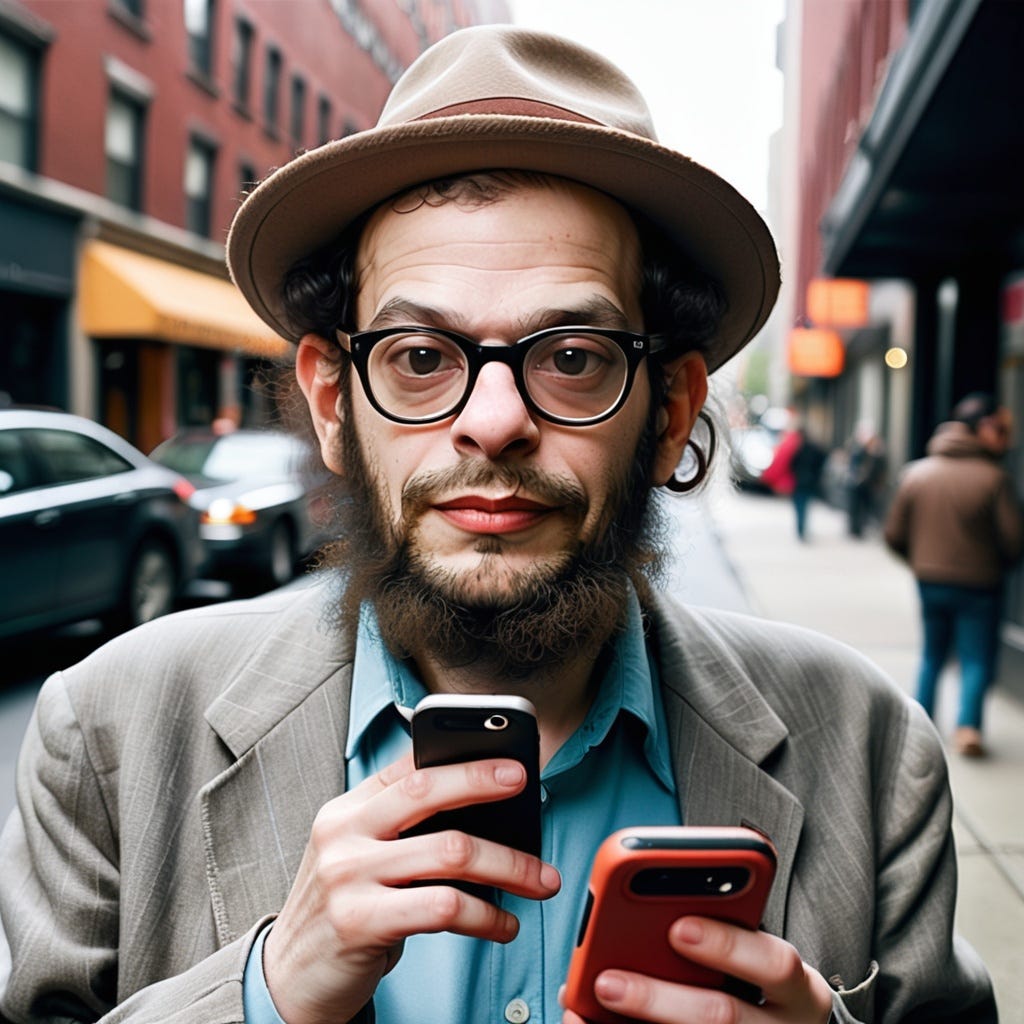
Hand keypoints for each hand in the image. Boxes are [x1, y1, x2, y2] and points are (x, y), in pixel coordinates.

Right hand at [263, 753, 559, 1023]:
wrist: (289, 978)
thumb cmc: (344, 910)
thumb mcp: (361, 857)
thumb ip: (406, 830)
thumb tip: (487, 814)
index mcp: (347, 810)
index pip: (408, 766)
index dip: (462, 757)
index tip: (508, 758)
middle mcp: (343, 833)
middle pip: (426, 791)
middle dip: (482, 781)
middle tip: (526, 786)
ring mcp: (348, 875)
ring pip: (450, 851)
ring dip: (509, 865)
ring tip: (540, 879)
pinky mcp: (360, 922)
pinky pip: (443, 907)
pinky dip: (487, 915)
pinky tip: (504, 924)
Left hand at [561, 916, 832, 1023]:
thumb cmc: (753, 977)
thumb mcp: (753, 950)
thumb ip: (715, 926)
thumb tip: (639, 907)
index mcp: (796, 986)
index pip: (774, 962)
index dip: (727, 945)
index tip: (679, 927)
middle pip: (723, 1017)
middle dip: (660, 998)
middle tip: (608, 980)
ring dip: (640, 1020)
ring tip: (591, 1004)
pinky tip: (586, 1022)